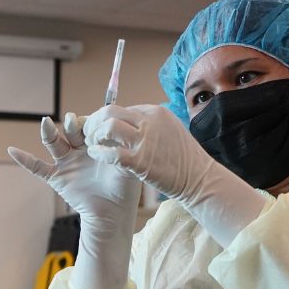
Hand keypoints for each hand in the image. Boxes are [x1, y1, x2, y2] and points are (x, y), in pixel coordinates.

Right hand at [9, 114, 140, 288]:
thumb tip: (116, 131)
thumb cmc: (123, 187)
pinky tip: (12, 150)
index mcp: (96, 143)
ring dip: (49, 132)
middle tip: (74, 123)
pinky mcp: (57, 177)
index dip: (90, 122)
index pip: (89, 124)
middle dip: (72, 124)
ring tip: (45, 123)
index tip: (97, 126)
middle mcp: (79, 149)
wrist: (113, 213)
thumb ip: (120, 148)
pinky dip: (25, 159)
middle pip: (70, 130)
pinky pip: (38, 167)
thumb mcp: (126, 164)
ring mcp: (66, 162)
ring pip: (54, 143)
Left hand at [84, 104, 263, 247]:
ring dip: (95, 135)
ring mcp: (146, 141)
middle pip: (110, 112)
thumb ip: (150, 125)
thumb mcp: (170, 131)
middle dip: (94, 121)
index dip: (106, 118)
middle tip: (89, 134)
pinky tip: (96, 155)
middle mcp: (150, 122)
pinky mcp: (141, 161)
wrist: (200, 179)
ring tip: (92, 145)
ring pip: (108, 127)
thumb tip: (129, 123)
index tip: (99, 129)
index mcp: (156, 113)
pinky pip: (112, 153)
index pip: (121, 109)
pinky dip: (99, 153)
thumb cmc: (184, 159)